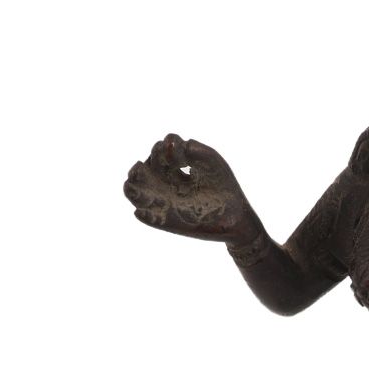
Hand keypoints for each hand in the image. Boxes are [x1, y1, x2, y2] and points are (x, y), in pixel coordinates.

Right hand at [123, 134, 257, 242]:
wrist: (236, 215)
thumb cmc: (224, 185)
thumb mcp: (212, 161)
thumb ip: (194, 149)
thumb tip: (169, 145)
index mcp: (173, 167)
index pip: (157, 152)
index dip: (162, 149)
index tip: (181, 156)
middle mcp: (164, 183)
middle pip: (140, 172)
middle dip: (138, 169)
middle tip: (145, 168)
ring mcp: (164, 202)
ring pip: (136, 193)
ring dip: (132, 188)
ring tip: (134, 186)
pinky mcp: (167, 221)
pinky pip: (148, 218)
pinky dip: (144, 215)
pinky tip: (142, 212)